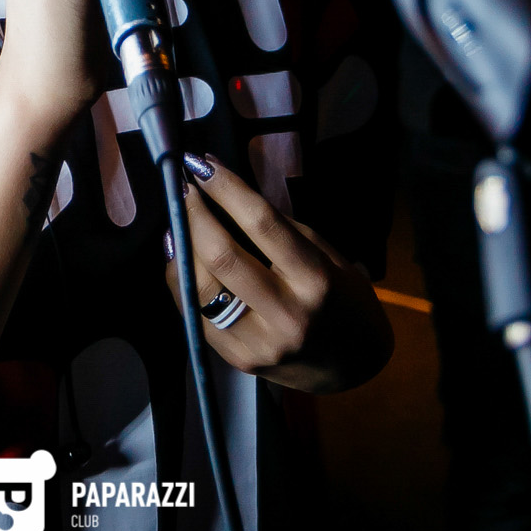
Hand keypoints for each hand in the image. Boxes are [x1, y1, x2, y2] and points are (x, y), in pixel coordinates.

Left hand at [162, 154, 392, 393]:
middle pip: (223, 256)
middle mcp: (287, 314)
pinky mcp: (238, 360)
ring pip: (200, 288)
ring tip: (177, 220)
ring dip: (181, 247)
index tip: (202, 164)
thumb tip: (227, 196)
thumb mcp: (328, 256)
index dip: (227, 189)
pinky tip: (180, 256)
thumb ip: (282, 230)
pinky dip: (182, 280)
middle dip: (194, 214)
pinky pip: (196, 314)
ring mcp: (259, 343)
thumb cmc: (344, 300)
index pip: (263, 225)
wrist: (353, 366)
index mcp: (316, 280)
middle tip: (182, 187)